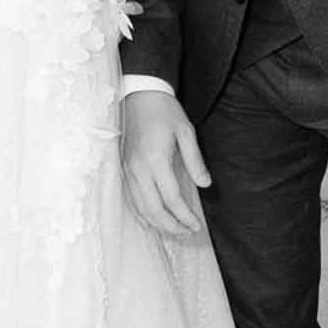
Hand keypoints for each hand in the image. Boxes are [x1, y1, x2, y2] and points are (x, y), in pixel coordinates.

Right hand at [121, 88, 211, 235]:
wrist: (139, 94)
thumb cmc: (164, 111)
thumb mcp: (186, 132)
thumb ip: (195, 160)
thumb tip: (205, 184)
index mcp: (155, 160)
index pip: (171, 199)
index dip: (185, 216)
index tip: (197, 225)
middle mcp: (138, 169)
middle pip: (154, 209)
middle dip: (171, 226)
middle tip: (188, 233)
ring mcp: (127, 170)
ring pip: (140, 207)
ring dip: (157, 224)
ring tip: (175, 230)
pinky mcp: (123, 169)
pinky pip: (132, 199)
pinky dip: (143, 214)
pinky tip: (154, 219)